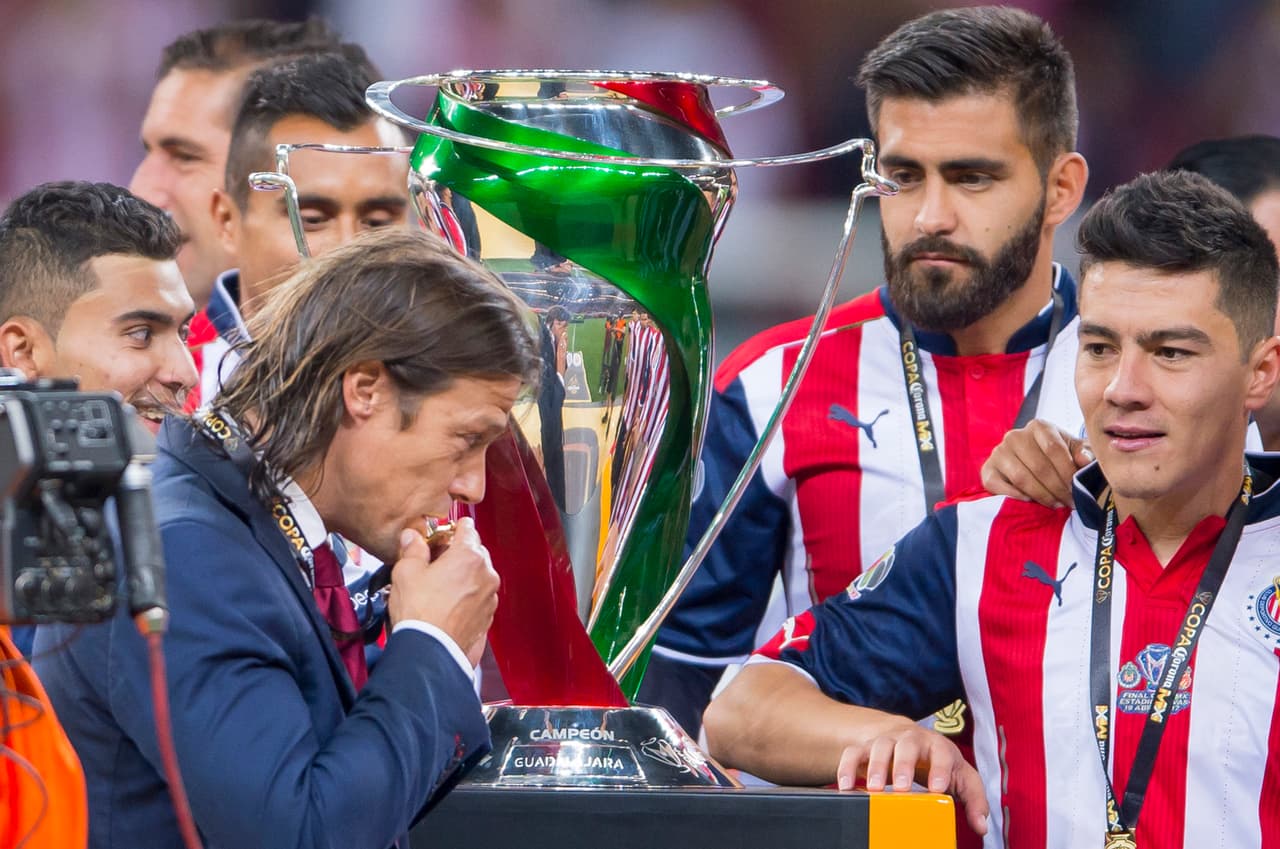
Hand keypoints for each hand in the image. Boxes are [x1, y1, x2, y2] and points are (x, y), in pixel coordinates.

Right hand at [386, 517, 498, 664]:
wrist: (431, 651)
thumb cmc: (419, 610)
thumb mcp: (406, 572)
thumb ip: (413, 549)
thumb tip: (412, 536)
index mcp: (469, 556)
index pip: (467, 528)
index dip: (453, 528)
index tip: (443, 534)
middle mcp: (486, 573)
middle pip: (476, 552)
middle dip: (459, 552)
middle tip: (437, 561)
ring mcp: (490, 596)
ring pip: (480, 575)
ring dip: (465, 575)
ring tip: (442, 586)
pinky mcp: (488, 616)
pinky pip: (480, 596)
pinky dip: (469, 595)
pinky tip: (450, 603)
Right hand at [836, 723, 988, 836]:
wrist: (908, 737)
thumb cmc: (938, 761)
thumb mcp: (961, 777)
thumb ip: (974, 800)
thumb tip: (981, 826)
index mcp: (937, 746)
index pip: (941, 753)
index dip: (940, 768)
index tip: (937, 788)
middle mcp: (911, 739)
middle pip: (907, 745)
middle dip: (903, 764)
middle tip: (901, 787)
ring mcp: (886, 741)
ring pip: (879, 746)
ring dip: (875, 767)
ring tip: (873, 789)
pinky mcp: (865, 748)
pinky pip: (853, 753)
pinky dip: (846, 767)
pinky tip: (845, 786)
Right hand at [980, 419, 1091, 507]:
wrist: (1032, 465)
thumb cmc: (1058, 458)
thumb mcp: (1075, 451)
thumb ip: (1085, 453)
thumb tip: (1084, 460)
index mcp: (1038, 426)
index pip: (1054, 449)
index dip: (1068, 472)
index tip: (1077, 489)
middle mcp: (1015, 435)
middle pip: (1039, 466)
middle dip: (1057, 488)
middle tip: (1069, 503)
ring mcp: (998, 452)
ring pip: (1022, 478)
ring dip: (1041, 495)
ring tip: (1055, 504)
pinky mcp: (988, 470)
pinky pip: (1001, 487)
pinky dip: (1017, 497)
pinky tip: (1032, 503)